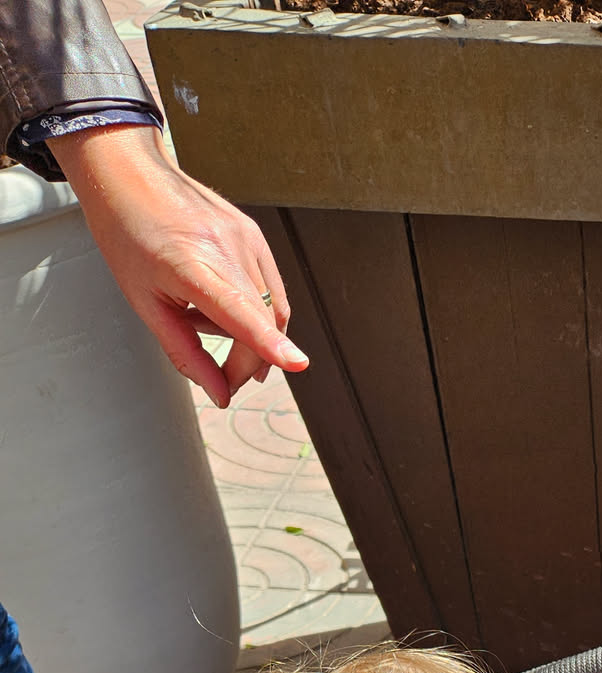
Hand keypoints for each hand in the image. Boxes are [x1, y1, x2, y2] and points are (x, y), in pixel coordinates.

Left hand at [49, 124, 308, 406]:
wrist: (129, 174)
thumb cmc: (129, 234)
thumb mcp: (144, 303)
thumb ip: (184, 353)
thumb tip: (219, 393)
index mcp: (189, 263)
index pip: (237, 309)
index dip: (267, 341)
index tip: (296, 362)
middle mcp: (224, 246)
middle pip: (260, 324)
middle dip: (246, 363)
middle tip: (222, 379)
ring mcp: (245, 237)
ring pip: (270, 311)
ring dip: (249, 337)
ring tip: (205, 325)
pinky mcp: (255, 235)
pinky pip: (270, 290)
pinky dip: (253, 311)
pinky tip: (222, 307)